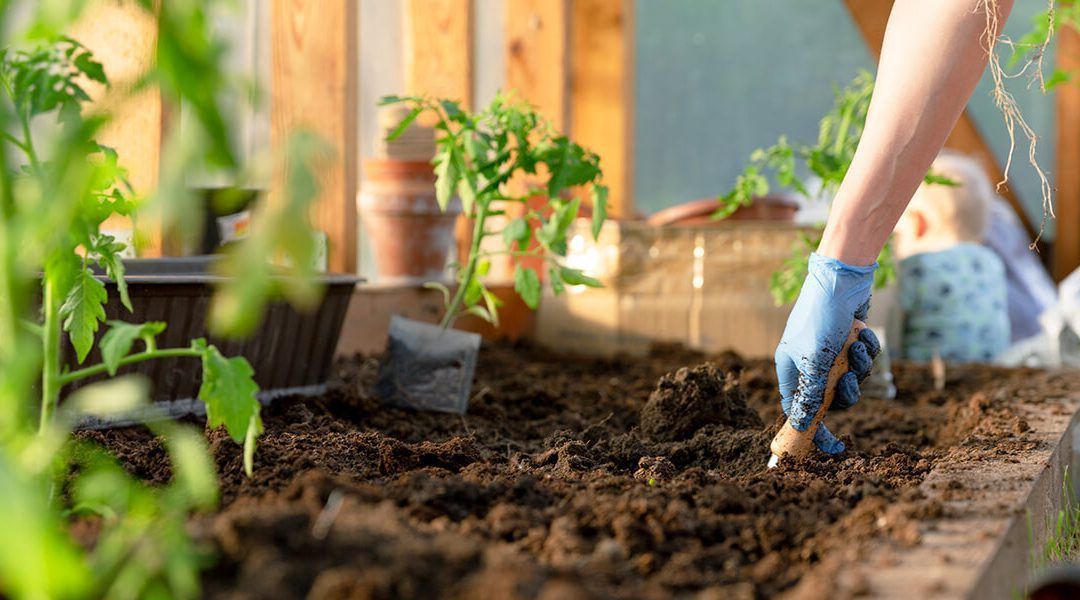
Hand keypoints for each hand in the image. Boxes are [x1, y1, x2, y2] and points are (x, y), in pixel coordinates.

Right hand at [775, 253, 881, 454]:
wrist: (843, 278)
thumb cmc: (823, 318)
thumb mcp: (816, 361)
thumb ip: (810, 395)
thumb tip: (800, 424)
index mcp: (791, 367)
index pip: (798, 409)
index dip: (813, 428)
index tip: (834, 448)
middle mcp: (809, 360)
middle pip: (830, 396)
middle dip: (845, 389)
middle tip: (849, 378)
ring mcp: (831, 350)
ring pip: (851, 378)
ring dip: (859, 366)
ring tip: (856, 346)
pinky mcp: (850, 339)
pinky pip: (863, 359)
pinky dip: (866, 349)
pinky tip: (863, 333)